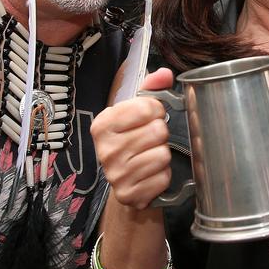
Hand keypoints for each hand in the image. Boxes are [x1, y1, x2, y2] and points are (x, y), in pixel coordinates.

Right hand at [90, 68, 173, 209]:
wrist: (126, 180)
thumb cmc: (132, 139)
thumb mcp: (136, 111)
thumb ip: (151, 88)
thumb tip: (164, 74)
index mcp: (103, 124)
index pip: (146, 107)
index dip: (157, 110)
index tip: (152, 116)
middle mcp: (105, 150)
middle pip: (157, 131)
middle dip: (161, 134)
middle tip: (152, 139)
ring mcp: (115, 175)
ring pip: (162, 155)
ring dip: (163, 155)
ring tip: (151, 155)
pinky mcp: (127, 195)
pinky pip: (162, 178)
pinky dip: (162, 176)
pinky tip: (151, 173)